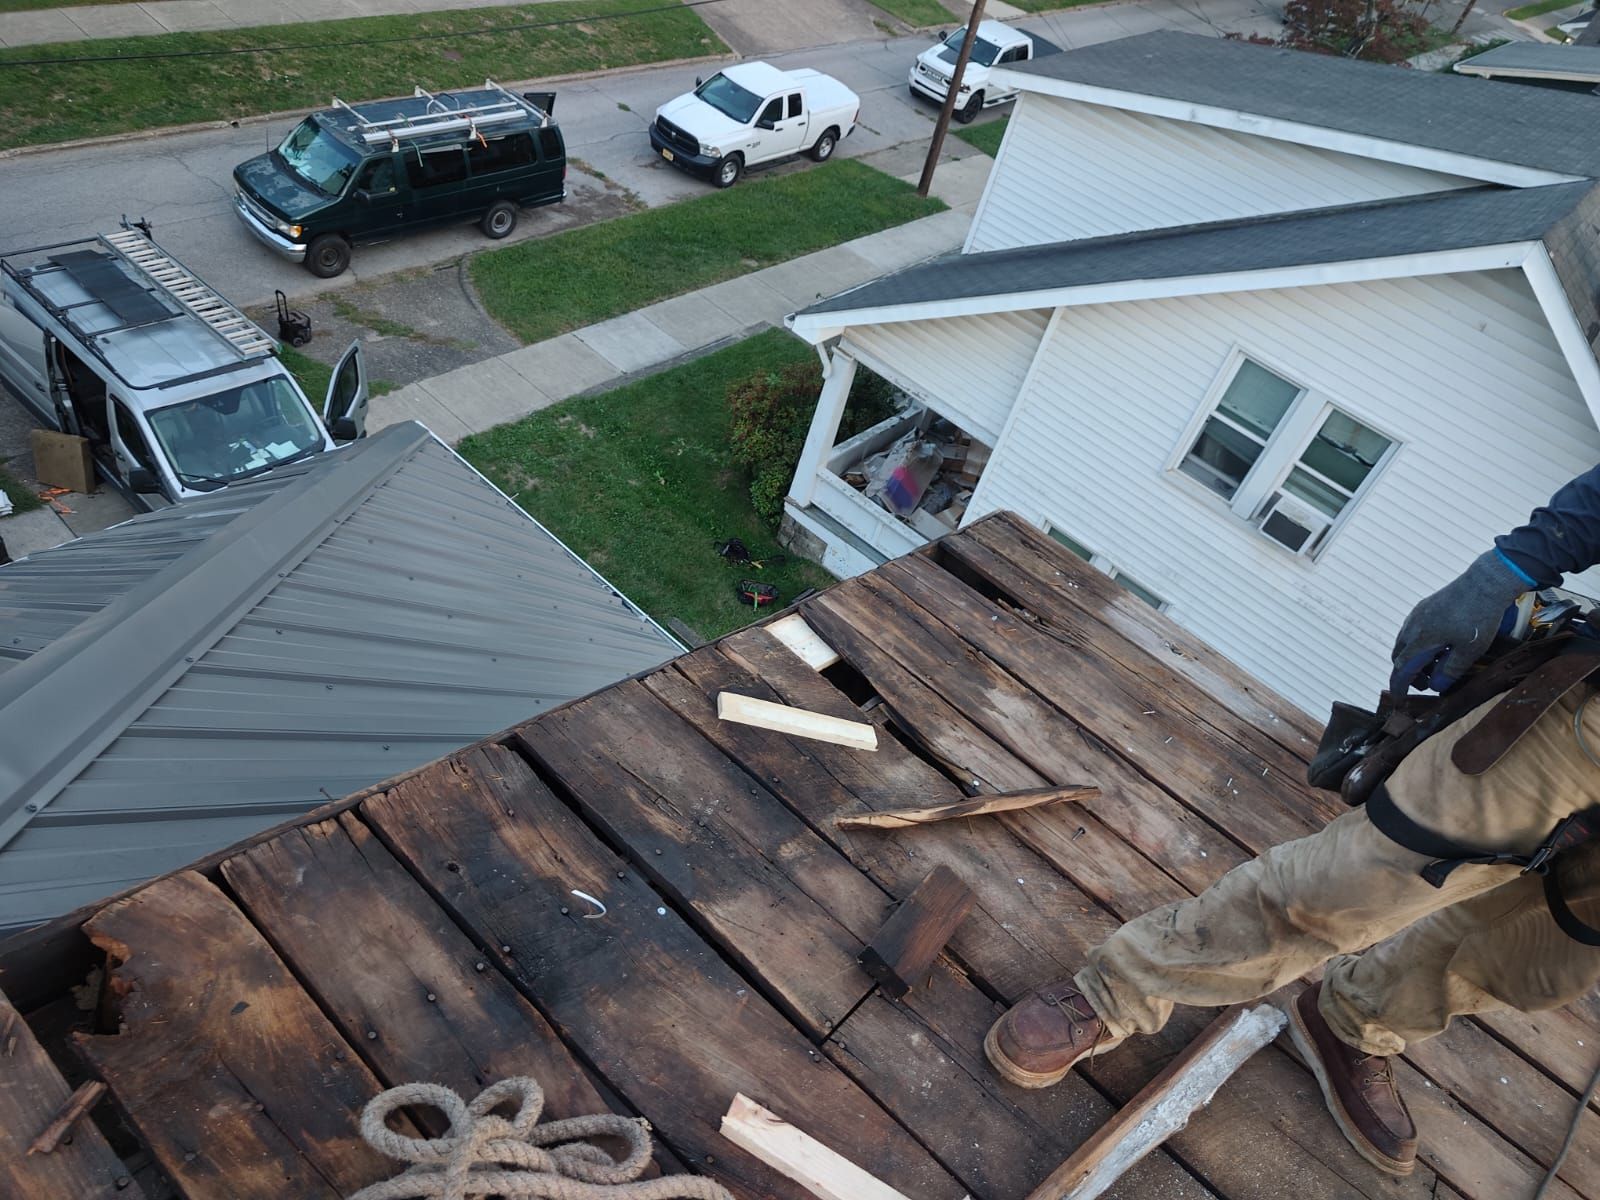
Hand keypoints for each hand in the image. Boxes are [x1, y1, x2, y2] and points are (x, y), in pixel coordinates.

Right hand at [1390, 550, 1527, 691]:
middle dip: (1409, 673)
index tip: (1400, 700)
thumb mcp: (1469, 651)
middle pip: (1399, 657)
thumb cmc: (1479, 618)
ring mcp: (1417, 615)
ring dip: (1414, 658)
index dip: (1400, 687)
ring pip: (1405, 642)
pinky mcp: (1425, 607)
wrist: (1484, 583)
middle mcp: (1412, 627)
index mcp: (1420, 640)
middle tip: (1428, 682)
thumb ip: (1450, 670)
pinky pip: (1412, 630)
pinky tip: (1439, 644)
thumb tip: (1436, 685)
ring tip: (1436, 664)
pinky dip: (1418, 644)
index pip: (1401, 670)